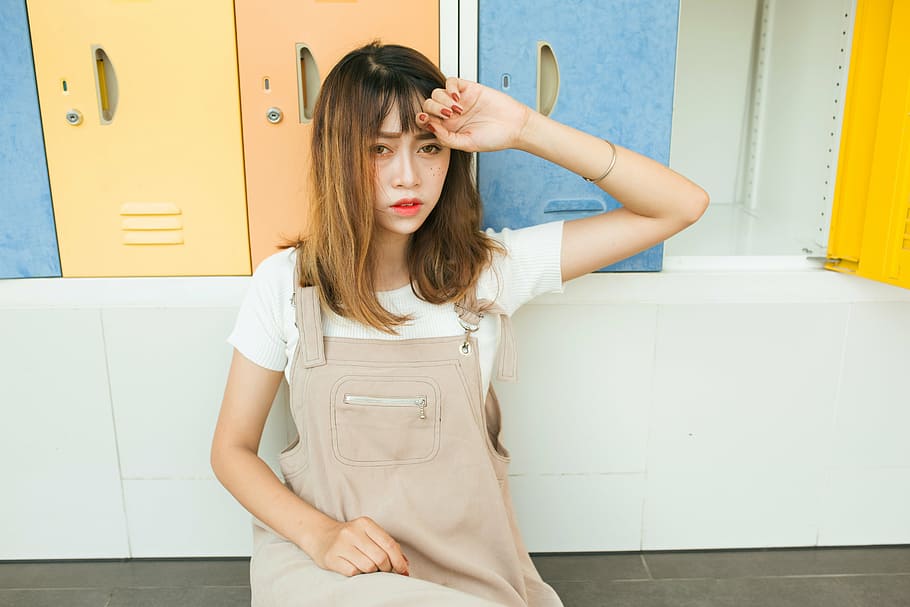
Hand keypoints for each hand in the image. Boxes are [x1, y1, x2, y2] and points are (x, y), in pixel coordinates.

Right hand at [308, 516, 409, 576]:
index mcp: (365, 523)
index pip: (389, 544)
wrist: (321, 536)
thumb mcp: (369, 534)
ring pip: (368, 567)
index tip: (404, 571)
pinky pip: (353, 572)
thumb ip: (387, 545)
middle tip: (385, 571)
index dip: (399, 561)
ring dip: (373, 572)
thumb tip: (405, 564)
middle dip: (387, 568)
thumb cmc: (352, 537)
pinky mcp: (331, 558)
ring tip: (369, 568)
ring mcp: (341, 545)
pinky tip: (356, 568)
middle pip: (380, 558)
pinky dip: (359, 574)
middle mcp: (353, 532)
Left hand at [418, 77, 532, 152]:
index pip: (426, 120)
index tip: (427, 121)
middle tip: (448, 116)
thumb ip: (446, 138)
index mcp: (448, 128)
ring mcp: (459, 101)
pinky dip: (450, 88)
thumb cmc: (494, 138)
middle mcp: (451, 114)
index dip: (421, 119)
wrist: (515, 126)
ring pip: (437, 93)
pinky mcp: (469, 89)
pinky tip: (458, 98)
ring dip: (442, 100)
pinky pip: (451, 82)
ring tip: (457, 110)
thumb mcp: (467, 144)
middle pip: (428, 105)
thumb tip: (429, 126)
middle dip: (433, 109)